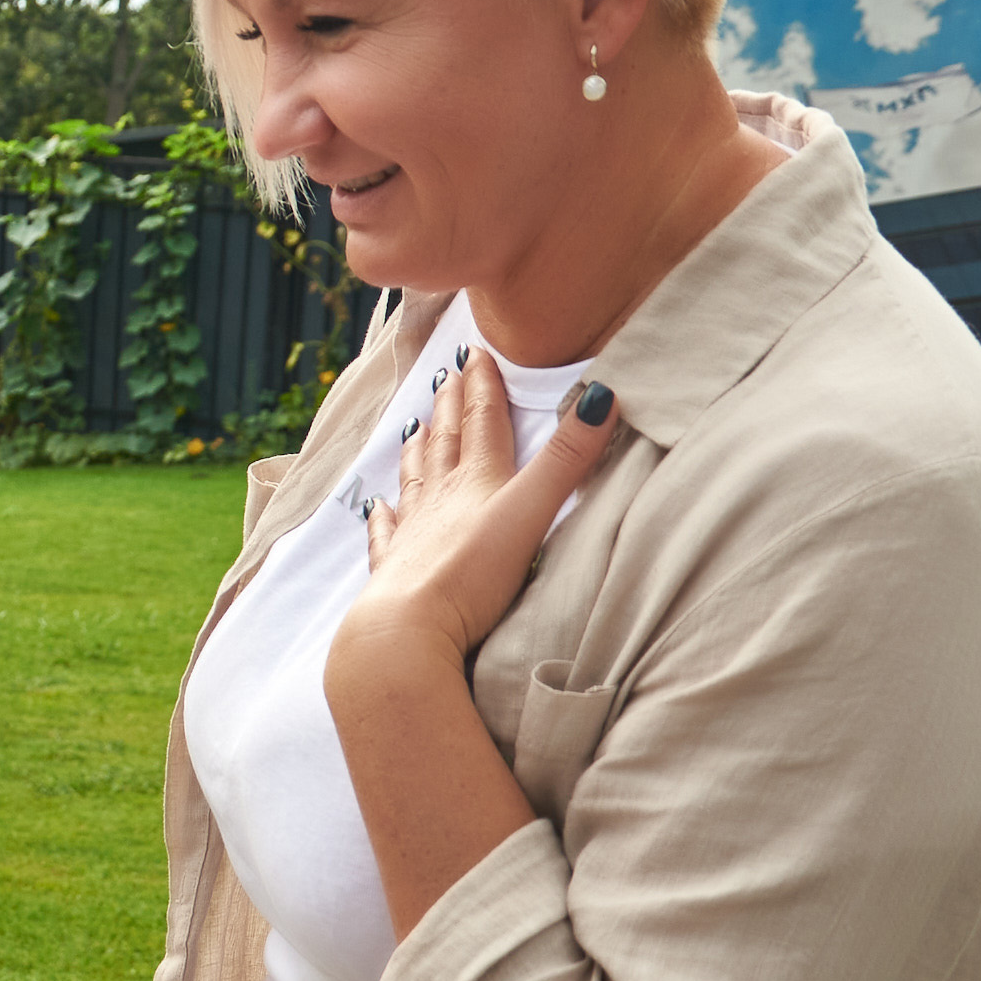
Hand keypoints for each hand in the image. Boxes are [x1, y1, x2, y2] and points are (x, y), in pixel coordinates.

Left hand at [341, 349, 619, 671]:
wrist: (408, 628)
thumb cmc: (472, 572)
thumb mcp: (532, 510)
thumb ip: (568, 460)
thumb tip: (603, 396)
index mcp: (476, 481)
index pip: (482, 421)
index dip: (483, 385)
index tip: (477, 352)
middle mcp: (439, 499)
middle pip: (446, 441)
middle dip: (450, 406)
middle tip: (446, 375)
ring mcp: (411, 534)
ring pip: (415, 480)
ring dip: (418, 450)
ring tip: (414, 426)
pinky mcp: (394, 572)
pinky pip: (386, 535)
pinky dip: (383, 515)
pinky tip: (376, 506)